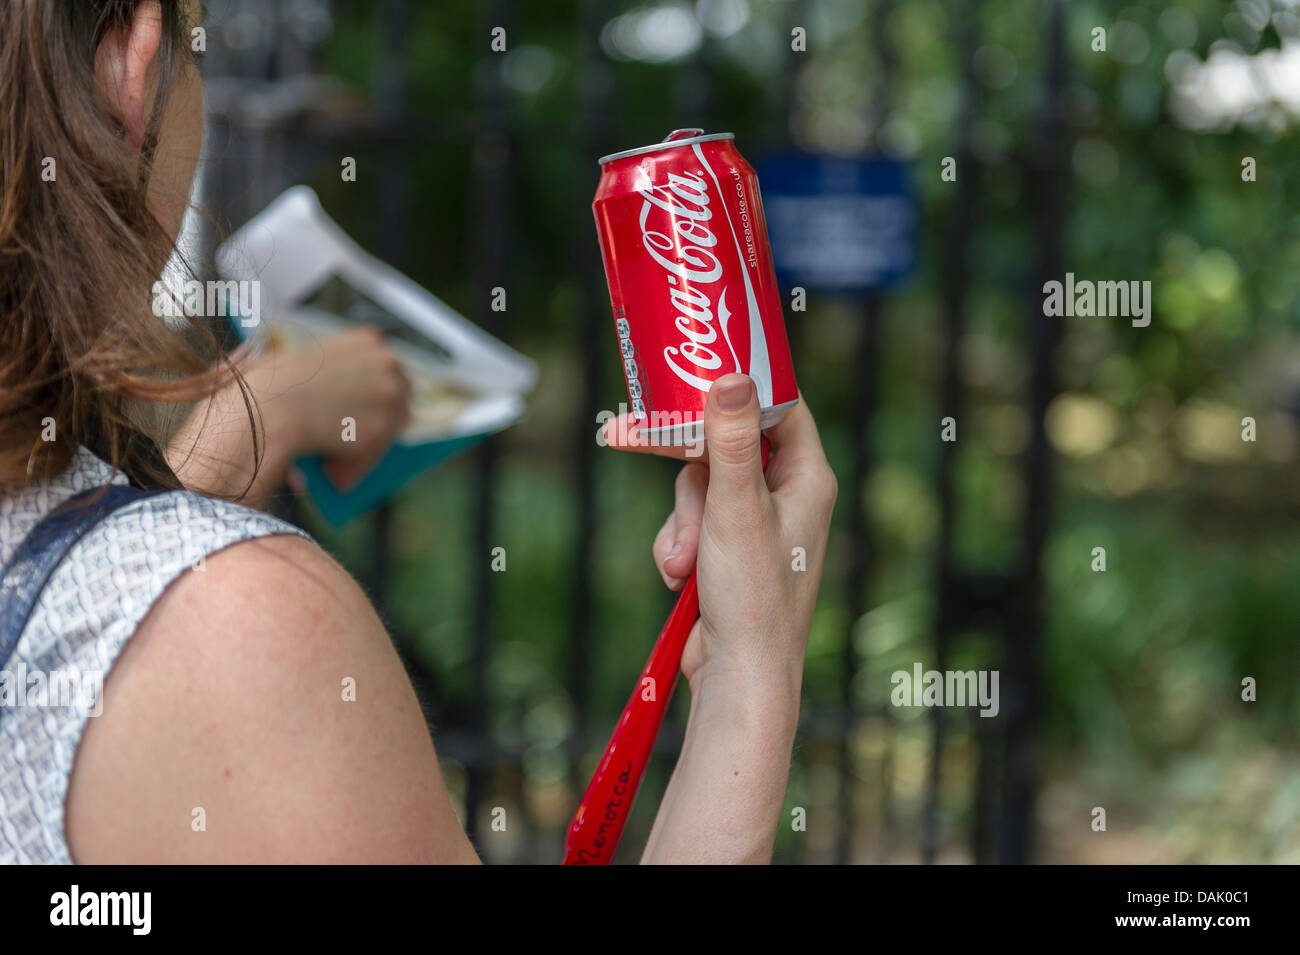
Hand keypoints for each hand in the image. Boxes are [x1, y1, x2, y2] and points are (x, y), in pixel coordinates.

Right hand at [247, 325, 411, 490]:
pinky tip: (338, 475)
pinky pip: (376, 452)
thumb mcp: (310, 358)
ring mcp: (389, 395)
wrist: (271, 405)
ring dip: (372, 444)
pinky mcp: (383, 428)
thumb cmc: (275, 382)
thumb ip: (335, 370)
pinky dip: (358, 464)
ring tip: (346, 462)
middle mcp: (388, 363)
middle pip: (401, 394)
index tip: (373, 403)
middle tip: (368, 434)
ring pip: (392, 426)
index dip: (379, 388)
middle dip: (386, 414)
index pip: (388, 367)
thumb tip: (344, 397)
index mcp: (370, 340)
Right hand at [604, 374, 836, 690]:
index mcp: (806, 477)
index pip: (777, 406)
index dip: (737, 388)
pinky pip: (688, 524)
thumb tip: (731, 376)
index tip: (694, 375)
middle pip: (722, 444)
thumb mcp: (736, 508)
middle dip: (686, 473)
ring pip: (697, 488)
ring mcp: (754, 525)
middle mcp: (785, 496)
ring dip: (680, 522)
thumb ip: (731, 441)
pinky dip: (676, 546)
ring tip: (685, 563)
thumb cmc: (753, 596)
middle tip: (630, 435)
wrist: (740, 677)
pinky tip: (679, 577)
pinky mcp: (726, 551)